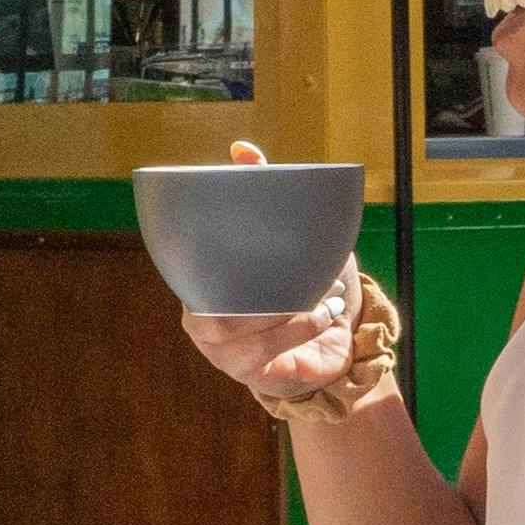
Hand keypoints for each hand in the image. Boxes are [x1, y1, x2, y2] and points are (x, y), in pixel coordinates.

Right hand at [175, 139, 396, 414]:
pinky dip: (301, 332)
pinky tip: (324, 316)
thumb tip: (242, 150)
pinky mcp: (250, 374)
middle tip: (303, 274)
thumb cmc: (303, 287)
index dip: (208, 255)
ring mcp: (223, 354)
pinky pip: (271, 353)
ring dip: (290, 313)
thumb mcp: (289, 239)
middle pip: (216, 307)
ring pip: (246, 331)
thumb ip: (261, 194)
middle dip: (262, 290)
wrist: (334, 343)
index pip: (190, 270)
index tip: (244, 244)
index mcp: (200, 286)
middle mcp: (202, 322)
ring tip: (325, 297)